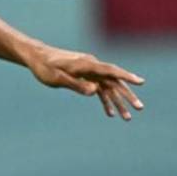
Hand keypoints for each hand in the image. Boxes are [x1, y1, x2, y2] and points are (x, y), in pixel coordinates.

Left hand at [21, 41, 143, 119]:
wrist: (36, 57)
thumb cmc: (44, 66)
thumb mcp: (57, 78)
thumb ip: (76, 85)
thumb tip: (95, 91)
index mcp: (86, 64)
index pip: (110, 70)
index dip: (126, 76)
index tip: (141, 82)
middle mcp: (91, 66)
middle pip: (114, 81)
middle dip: (127, 95)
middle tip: (140, 108)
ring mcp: (89, 72)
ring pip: (108, 87)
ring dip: (117, 102)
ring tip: (127, 118)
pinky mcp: (84, 76)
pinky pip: (98, 89)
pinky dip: (104, 100)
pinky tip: (110, 113)